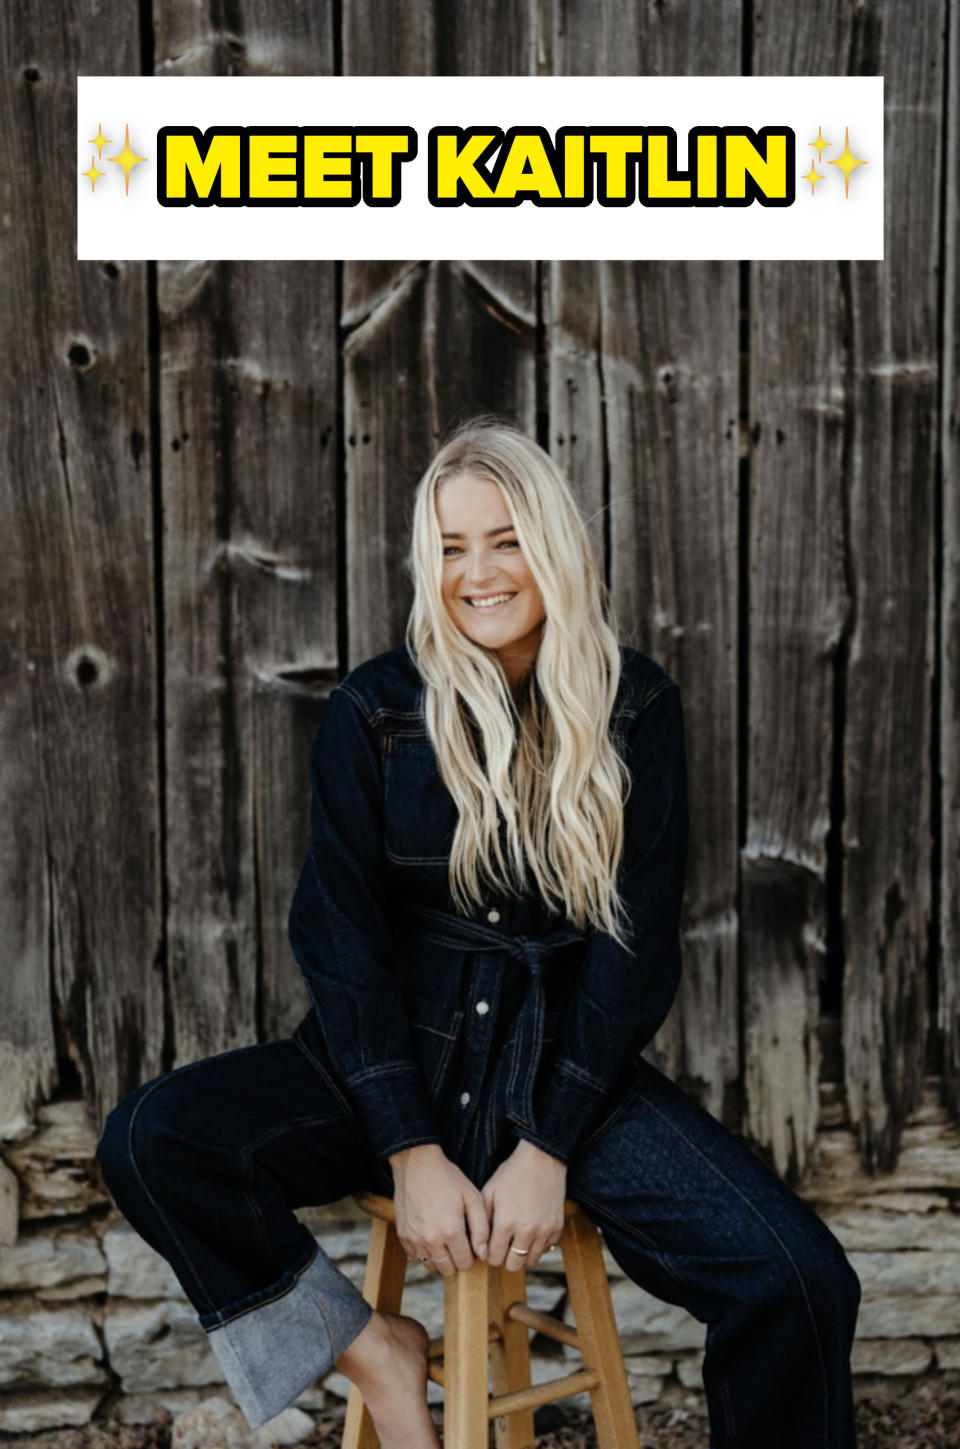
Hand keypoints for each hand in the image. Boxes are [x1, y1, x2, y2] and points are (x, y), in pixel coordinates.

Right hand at [388, 1143, 489, 1276]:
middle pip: (448, 1270)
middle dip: (456, 1261)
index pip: (465, 1264)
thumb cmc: (447, 1178)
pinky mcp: (403, 1235)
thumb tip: (483, 1253)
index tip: (471, 1244)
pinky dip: (425, 1252)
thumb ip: (481, 1228)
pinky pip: (415, 1257)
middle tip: (459, 1244)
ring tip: (445, 1241)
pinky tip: (431, 1237)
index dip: (471, 1256)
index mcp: (451, 1232)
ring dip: (440, 1259)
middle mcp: (431, 1240)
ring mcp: (414, 1239)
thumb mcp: (472, 1197)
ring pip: (431, 1266)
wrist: (416, 1163)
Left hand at [480, 1138, 565, 1270]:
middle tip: (503, 1245)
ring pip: (531, 1261)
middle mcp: (527, 1230)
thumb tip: (481, 1251)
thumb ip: (482, 1224)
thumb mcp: (489, 1193)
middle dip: (505, 1258)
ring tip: (517, 1239)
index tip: (490, 1246)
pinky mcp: (558, 1227)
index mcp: (505, 1222)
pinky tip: (532, 1230)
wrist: (542, 1158)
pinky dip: (538, 1245)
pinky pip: (546, 1249)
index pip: (494, 1258)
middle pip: (514, 1266)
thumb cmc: (512, 1174)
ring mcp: (545, 1230)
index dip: (489, 1254)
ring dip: (522, 1254)